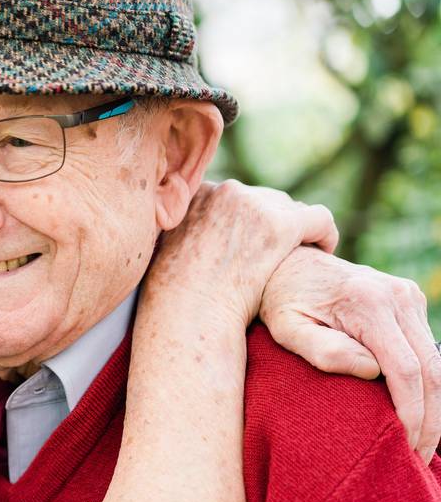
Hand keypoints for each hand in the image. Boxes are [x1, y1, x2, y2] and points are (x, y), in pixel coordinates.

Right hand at [147, 180, 338, 329]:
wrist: (190, 312)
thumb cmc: (180, 293)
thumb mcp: (176, 245)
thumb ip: (193, 225)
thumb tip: (211, 225)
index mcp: (199, 191)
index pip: (238, 196)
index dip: (249, 222)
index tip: (253, 246)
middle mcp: (226, 189)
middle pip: (267, 199)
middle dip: (273, 226)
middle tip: (276, 257)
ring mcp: (253, 204)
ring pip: (293, 209)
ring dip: (296, 232)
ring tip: (296, 258)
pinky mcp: (281, 225)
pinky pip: (320, 220)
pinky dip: (325, 236)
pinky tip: (323, 252)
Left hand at [261, 247, 440, 463]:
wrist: (285, 262)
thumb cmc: (279, 301)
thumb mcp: (287, 328)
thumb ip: (323, 350)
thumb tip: (372, 371)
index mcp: (368, 303)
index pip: (406, 370)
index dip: (412, 413)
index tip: (406, 448)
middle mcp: (397, 295)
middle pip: (432, 369)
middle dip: (430, 419)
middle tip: (418, 458)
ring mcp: (407, 295)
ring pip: (436, 361)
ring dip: (433, 405)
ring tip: (418, 442)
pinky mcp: (408, 300)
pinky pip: (426, 349)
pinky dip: (426, 384)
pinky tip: (415, 412)